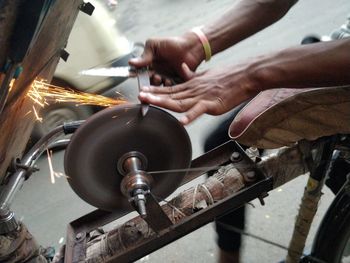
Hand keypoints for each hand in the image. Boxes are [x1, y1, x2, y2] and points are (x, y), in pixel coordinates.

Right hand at [129, 33, 204, 84]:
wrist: (190, 47)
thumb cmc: (172, 44)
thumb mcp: (154, 46)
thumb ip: (144, 55)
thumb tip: (131, 63)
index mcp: (150, 66)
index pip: (140, 74)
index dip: (137, 77)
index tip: (134, 77)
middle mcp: (157, 74)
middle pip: (149, 84)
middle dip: (149, 84)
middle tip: (154, 76)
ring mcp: (167, 80)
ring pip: (159, 88)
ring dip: (159, 84)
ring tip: (162, 78)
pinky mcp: (177, 84)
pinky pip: (171, 90)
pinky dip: (169, 86)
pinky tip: (170, 80)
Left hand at [139, 62, 260, 123]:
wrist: (244, 76)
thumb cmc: (227, 77)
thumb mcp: (207, 75)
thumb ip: (193, 75)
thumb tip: (184, 70)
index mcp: (192, 85)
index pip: (171, 88)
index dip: (157, 90)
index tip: (144, 91)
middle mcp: (194, 90)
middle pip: (171, 94)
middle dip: (155, 96)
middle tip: (140, 96)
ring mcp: (202, 97)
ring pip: (180, 101)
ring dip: (165, 102)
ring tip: (151, 103)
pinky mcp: (212, 103)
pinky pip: (200, 110)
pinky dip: (191, 116)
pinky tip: (182, 121)